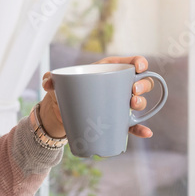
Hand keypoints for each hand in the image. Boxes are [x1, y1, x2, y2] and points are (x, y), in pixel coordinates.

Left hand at [38, 56, 154, 139]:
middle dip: (142, 85)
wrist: (62, 112)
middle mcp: (118, 86)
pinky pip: (132, 125)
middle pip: (140, 82)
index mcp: (108, 71)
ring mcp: (119, 104)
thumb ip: (50, 78)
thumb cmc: (64, 90)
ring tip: (133, 105)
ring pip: (138, 102)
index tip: (138, 67)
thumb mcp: (57, 83)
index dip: (139, 62)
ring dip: (141, 103)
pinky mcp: (117, 121)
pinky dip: (140, 129)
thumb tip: (48, 81)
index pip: (129, 63)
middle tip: (133, 91)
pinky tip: (146, 132)